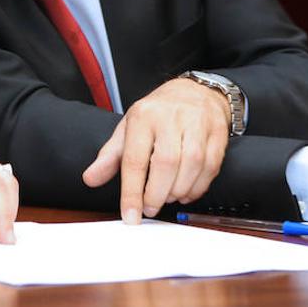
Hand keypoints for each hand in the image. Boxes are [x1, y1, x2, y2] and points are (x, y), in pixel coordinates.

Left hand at [81, 78, 229, 222]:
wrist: (194, 92)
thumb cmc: (157, 114)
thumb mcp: (128, 129)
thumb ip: (110, 156)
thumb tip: (90, 179)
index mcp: (142, 117)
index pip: (134, 159)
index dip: (132, 192)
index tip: (130, 216)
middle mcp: (170, 118)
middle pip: (166, 162)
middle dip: (157, 193)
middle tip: (150, 208)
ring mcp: (197, 124)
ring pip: (191, 164)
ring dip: (179, 191)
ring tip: (167, 198)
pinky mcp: (217, 134)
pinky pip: (210, 166)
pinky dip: (198, 187)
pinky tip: (186, 192)